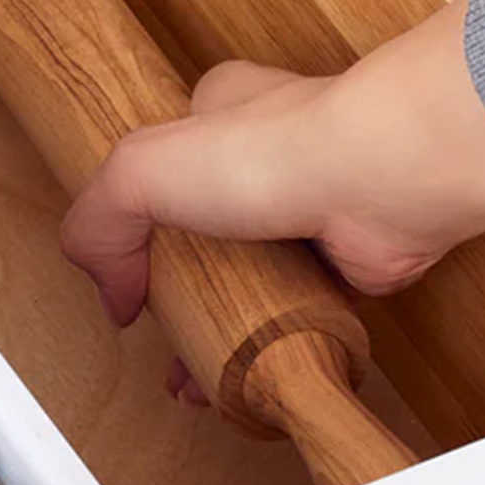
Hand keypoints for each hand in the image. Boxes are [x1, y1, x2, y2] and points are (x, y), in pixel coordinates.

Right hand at [61, 0, 484, 403]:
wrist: (386, 179)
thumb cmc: (275, 150)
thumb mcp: (140, 171)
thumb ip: (98, 223)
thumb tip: (111, 294)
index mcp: (218, 112)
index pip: (165, 162)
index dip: (139, 220)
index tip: (123, 272)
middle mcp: (269, 154)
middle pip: (207, 226)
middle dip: (178, 285)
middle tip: (157, 330)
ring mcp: (311, 205)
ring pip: (253, 272)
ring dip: (222, 319)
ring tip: (192, 372)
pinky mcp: (349, 257)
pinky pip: (301, 305)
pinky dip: (275, 338)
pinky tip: (248, 368)